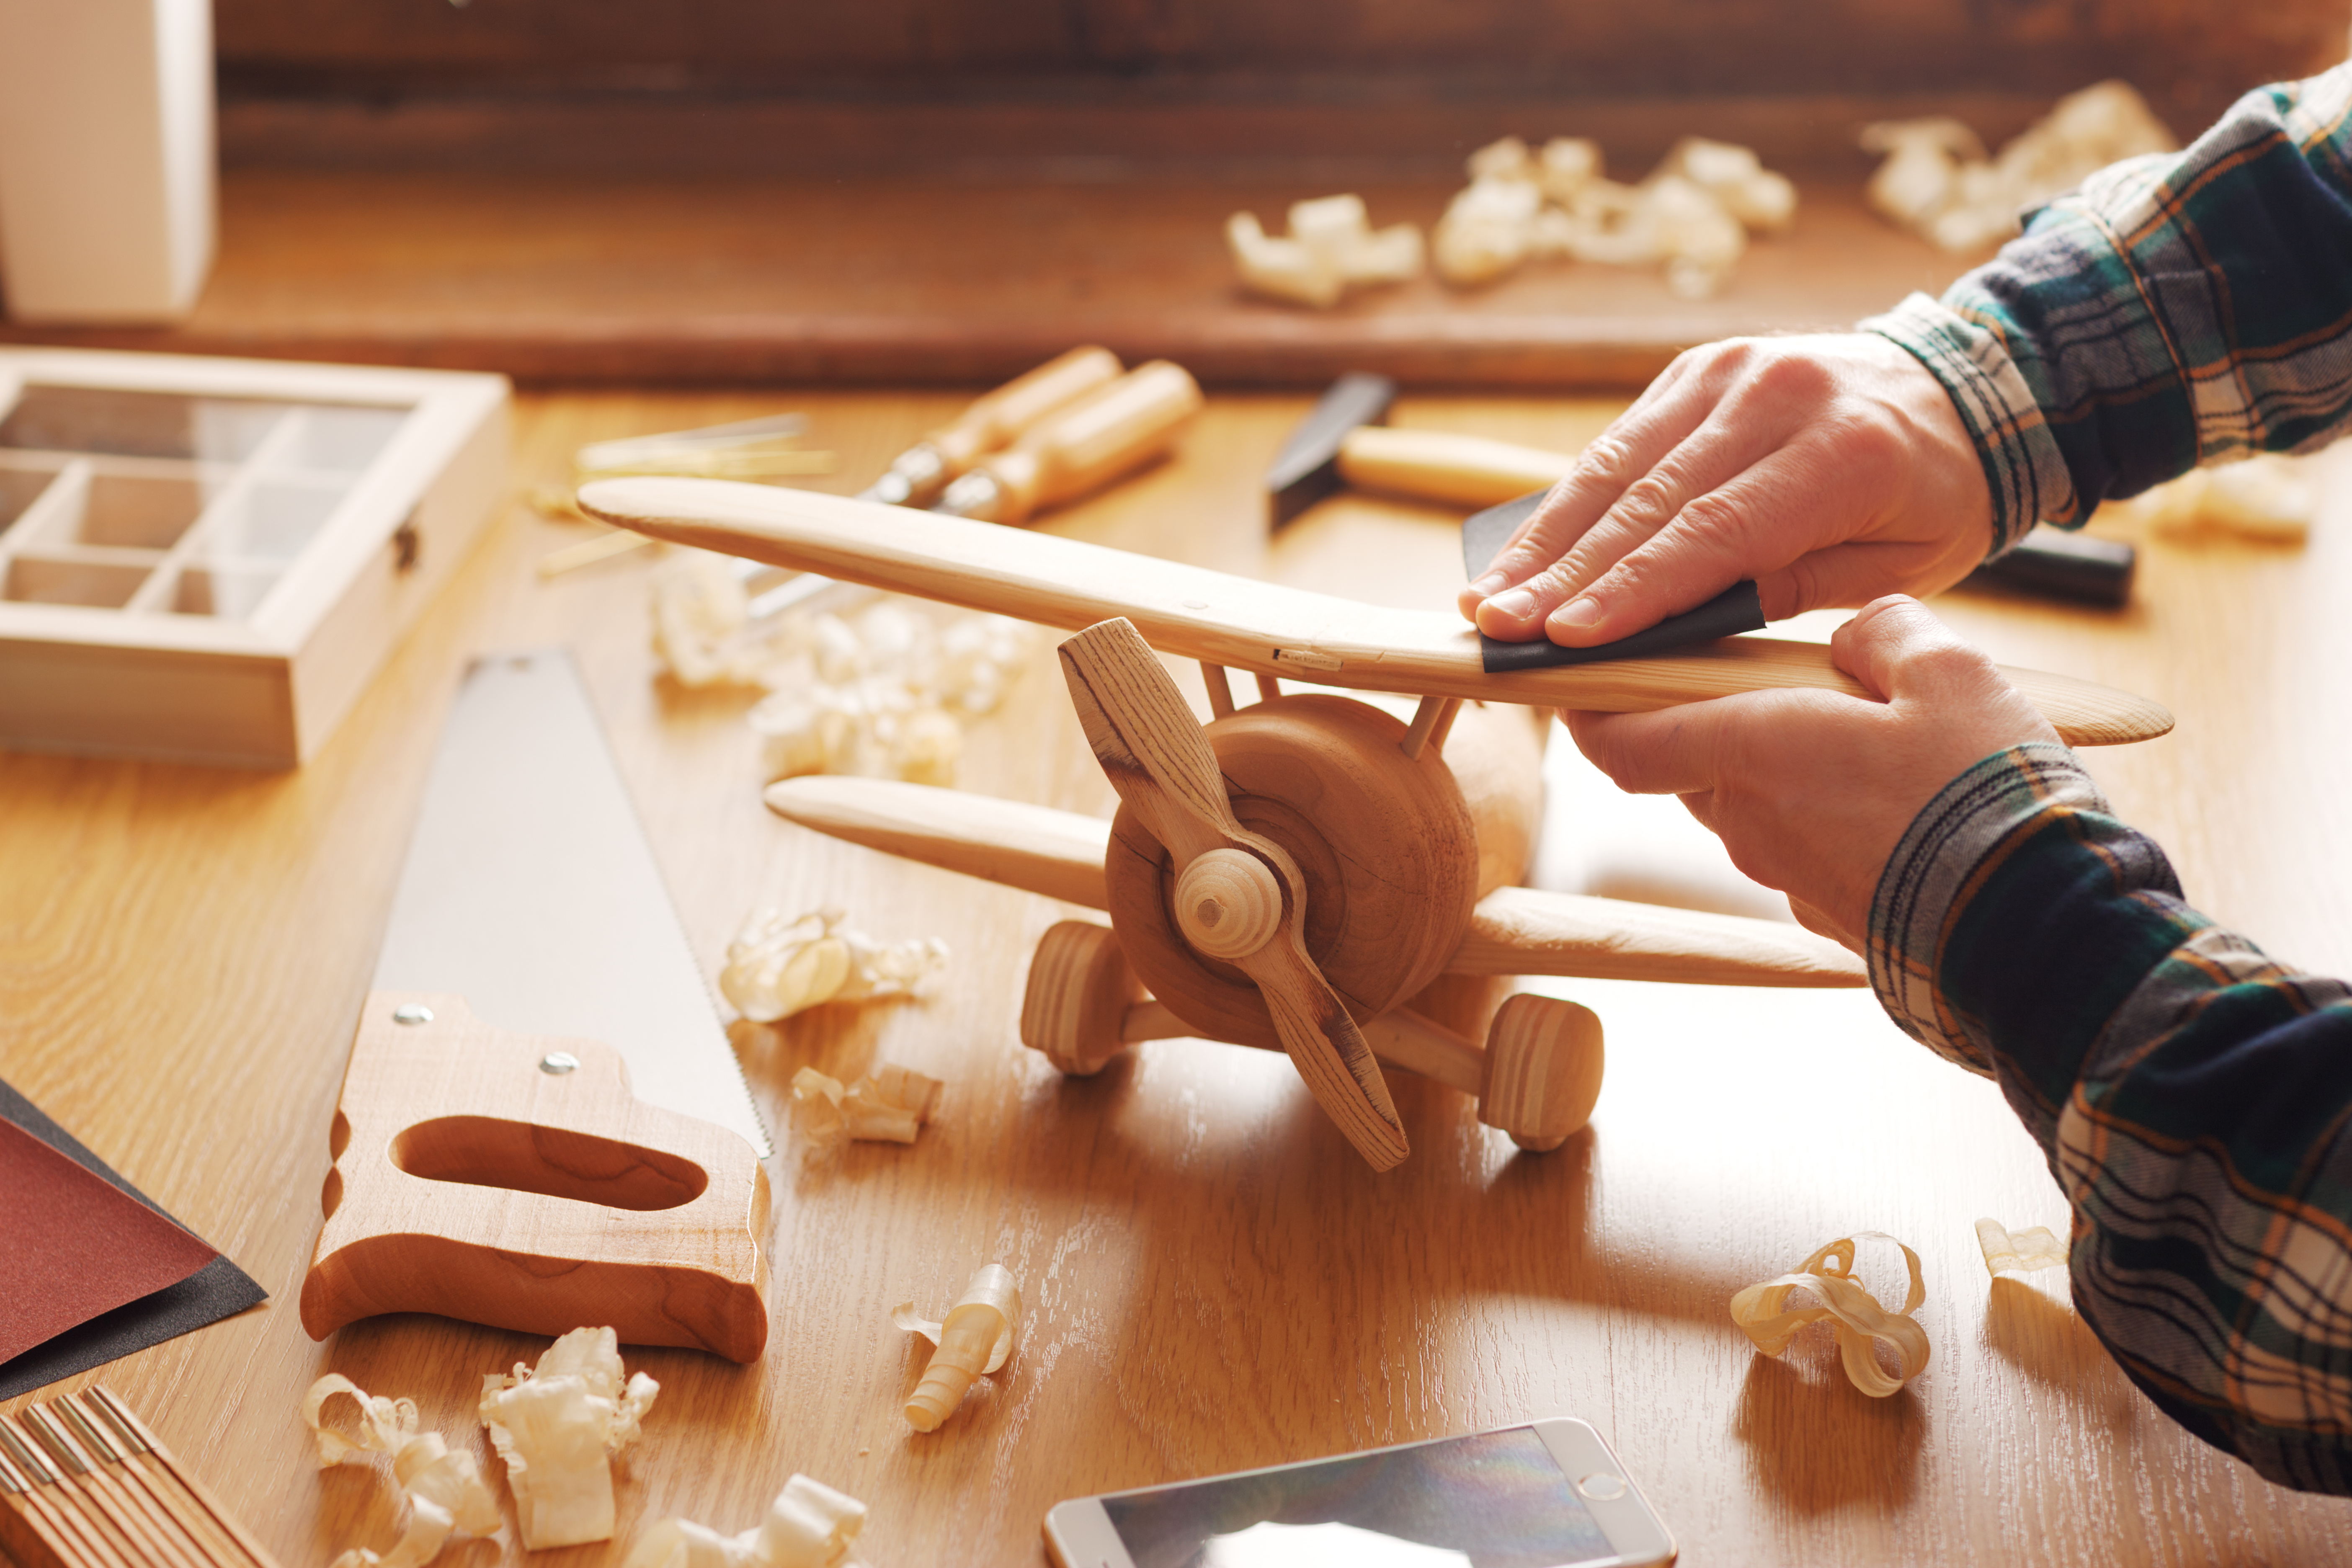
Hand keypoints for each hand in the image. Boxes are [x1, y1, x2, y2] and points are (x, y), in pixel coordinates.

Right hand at [1459, 333, 1992, 645]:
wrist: (1968, 390)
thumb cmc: (1935, 497)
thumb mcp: (1899, 565)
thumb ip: (1793, 587)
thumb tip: (1679, 622)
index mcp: (1842, 451)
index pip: (1714, 531)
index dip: (1632, 589)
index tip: (1566, 639)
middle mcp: (1775, 395)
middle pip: (1648, 499)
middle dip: (1563, 574)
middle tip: (1498, 629)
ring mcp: (1728, 371)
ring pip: (1616, 466)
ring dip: (1544, 540)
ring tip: (1487, 599)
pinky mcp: (1697, 369)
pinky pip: (1622, 443)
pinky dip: (1568, 501)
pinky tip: (1524, 551)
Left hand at [1562, 597, 2055, 949]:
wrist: (2035, 930)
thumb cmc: (1983, 794)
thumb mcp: (1947, 671)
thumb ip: (1884, 633)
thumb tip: (1857, 639)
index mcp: (1748, 752)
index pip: (1620, 739)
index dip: (1589, 710)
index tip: (1582, 685)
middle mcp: (1746, 821)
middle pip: (1690, 762)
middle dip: (1712, 721)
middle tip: (1774, 683)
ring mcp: (1784, 876)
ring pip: (1748, 805)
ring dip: (1777, 769)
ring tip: (1861, 737)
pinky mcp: (1828, 913)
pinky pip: (1801, 848)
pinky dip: (1821, 817)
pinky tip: (1891, 801)